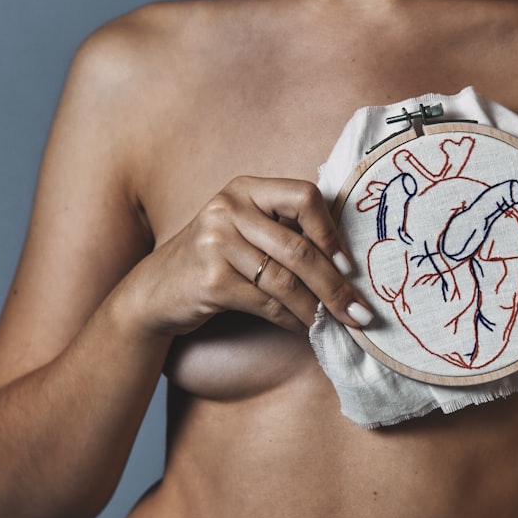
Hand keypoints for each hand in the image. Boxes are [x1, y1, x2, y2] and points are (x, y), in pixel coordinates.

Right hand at [131, 176, 373, 336]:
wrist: (156, 291)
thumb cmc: (215, 260)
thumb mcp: (245, 231)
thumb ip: (285, 231)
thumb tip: (348, 265)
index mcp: (245, 187)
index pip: (304, 196)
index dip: (332, 231)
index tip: (350, 265)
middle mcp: (228, 208)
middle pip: (299, 247)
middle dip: (336, 285)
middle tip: (362, 313)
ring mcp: (215, 242)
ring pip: (285, 281)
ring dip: (318, 309)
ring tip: (339, 326)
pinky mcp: (210, 279)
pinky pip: (266, 304)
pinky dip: (292, 321)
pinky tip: (304, 330)